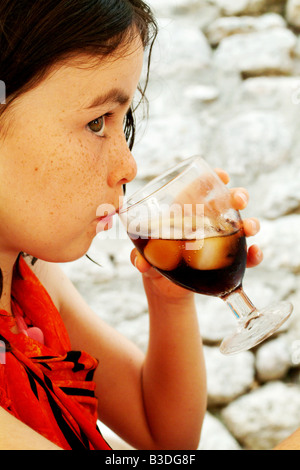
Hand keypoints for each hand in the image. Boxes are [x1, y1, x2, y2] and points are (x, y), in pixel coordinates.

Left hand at [130, 168, 262, 299]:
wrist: (165, 286)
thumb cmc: (154, 259)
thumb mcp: (145, 255)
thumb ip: (139, 257)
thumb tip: (141, 263)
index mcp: (185, 210)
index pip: (201, 187)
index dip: (213, 178)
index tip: (222, 176)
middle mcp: (206, 220)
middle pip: (227, 201)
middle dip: (238, 195)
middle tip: (239, 200)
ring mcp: (220, 239)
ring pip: (241, 225)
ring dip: (251, 223)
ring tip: (250, 228)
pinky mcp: (227, 260)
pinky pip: (245, 256)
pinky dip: (254, 254)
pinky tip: (255, 254)